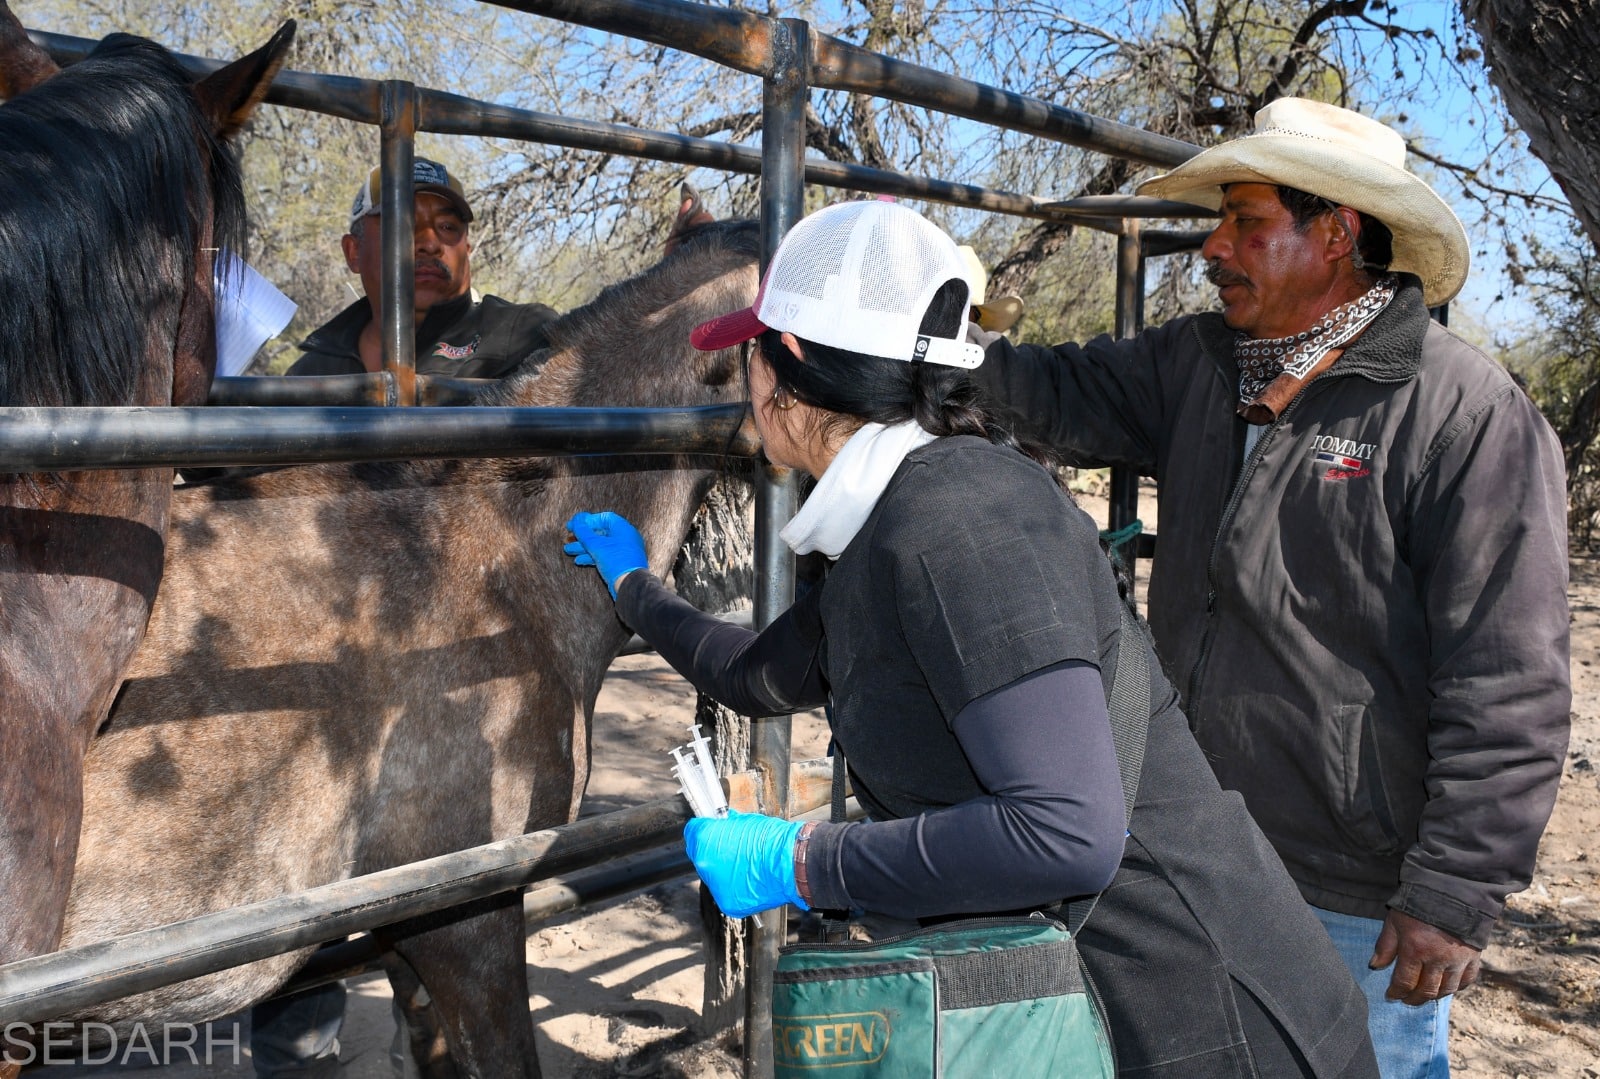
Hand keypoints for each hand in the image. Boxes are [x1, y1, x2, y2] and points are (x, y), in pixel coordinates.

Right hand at [563, 510, 647, 597]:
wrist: (629, 585)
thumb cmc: (617, 562)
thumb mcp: (597, 545)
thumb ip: (585, 533)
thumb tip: (577, 522)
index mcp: (623, 529)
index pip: (603, 518)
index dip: (587, 520)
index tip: (574, 525)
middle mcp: (625, 538)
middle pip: (600, 532)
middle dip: (582, 536)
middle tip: (568, 538)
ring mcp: (623, 551)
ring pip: (600, 545)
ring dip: (583, 547)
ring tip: (568, 550)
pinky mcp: (620, 563)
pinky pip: (604, 556)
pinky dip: (591, 556)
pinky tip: (579, 560)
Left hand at [683, 810, 807, 917]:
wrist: (789, 864)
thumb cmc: (771, 840)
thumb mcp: (744, 821)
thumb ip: (725, 825)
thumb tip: (722, 824)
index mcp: (704, 840)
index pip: (692, 832)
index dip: (704, 828)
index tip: (711, 829)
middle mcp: (704, 865)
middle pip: (700, 855)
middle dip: (712, 850)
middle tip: (730, 847)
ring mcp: (715, 886)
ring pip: (713, 876)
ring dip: (723, 870)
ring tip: (745, 865)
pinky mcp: (728, 903)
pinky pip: (726, 891)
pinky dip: (735, 886)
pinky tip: (750, 879)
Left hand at [1372, 909, 1482, 1003]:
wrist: (1451, 890)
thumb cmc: (1418, 904)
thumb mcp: (1395, 921)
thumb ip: (1385, 945)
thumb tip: (1374, 966)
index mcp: (1415, 950)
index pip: (1405, 981)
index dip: (1397, 992)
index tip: (1391, 995)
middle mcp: (1438, 959)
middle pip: (1426, 990)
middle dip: (1414, 999)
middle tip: (1406, 1000)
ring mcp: (1458, 960)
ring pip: (1447, 989)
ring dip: (1434, 996)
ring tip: (1424, 996)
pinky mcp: (1474, 957)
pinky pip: (1467, 980)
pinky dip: (1457, 987)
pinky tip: (1447, 987)